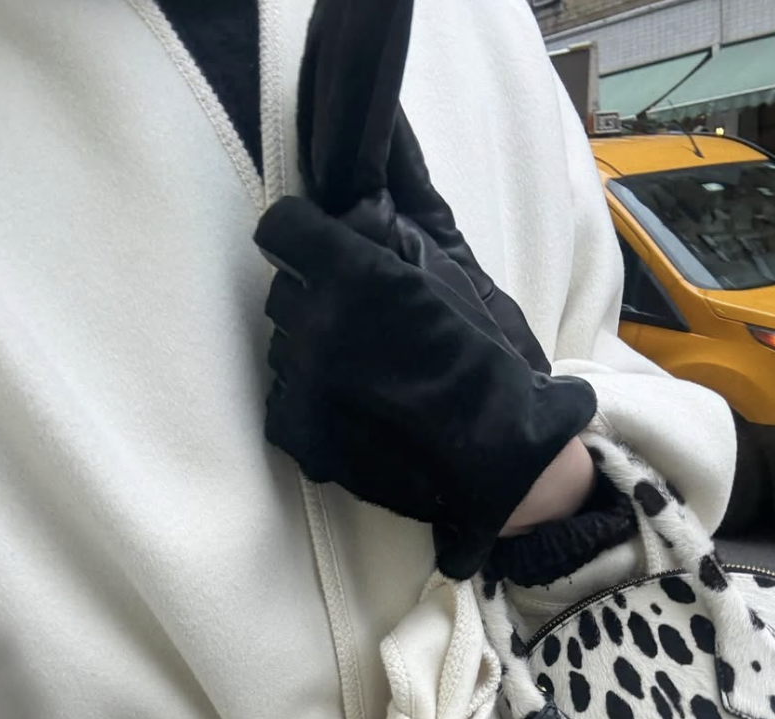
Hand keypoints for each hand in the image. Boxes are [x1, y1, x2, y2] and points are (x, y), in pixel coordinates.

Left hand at [256, 196, 596, 577]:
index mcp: (352, 276)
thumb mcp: (444, 278)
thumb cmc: (479, 361)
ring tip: (360, 369)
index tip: (318, 246)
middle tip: (358, 319)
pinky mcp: (300, 433)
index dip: (302, 233)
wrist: (494, 450)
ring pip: (281, 344)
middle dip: (313, 294)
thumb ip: (389, 241)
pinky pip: (281, 397)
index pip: (281, 229)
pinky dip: (306, 397)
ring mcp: (303, 384)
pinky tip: (349, 403)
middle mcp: (316, 326)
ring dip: (310, 347)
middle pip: (283, 290)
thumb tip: (354, 212)